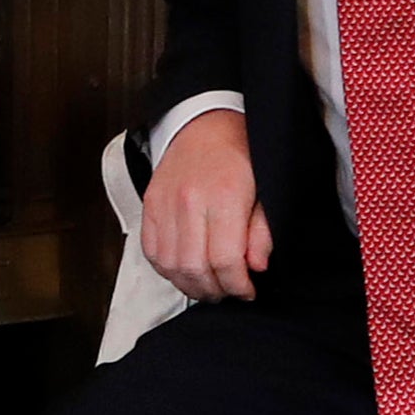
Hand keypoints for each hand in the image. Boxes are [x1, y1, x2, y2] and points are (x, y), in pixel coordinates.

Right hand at [137, 108, 270, 303]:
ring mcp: (165, 204)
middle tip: (228, 292)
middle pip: (195, 268)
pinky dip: (167, 269)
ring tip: (208, 286)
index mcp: (224, 196)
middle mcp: (189, 201)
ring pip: (169, 265)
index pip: (226, 260)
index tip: (247, 291)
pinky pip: (151, 251)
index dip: (238, 285)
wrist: (204, 123)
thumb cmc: (239, 154)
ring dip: (189, 285)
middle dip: (215, 290)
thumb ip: (262, 231)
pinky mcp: (149, 205)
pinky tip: (185, 270)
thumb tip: (256, 267)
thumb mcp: (265, 189)